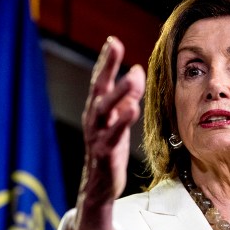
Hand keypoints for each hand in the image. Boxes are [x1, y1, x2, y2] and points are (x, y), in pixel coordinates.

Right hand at [72, 36, 144, 229]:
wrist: (99, 188)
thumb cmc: (109, 152)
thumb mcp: (118, 122)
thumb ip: (126, 100)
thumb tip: (135, 74)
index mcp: (97, 111)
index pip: (100, 80)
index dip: (105, 60)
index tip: (112, 40)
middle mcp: (94, 120)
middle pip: (98, 88)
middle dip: (106, 66)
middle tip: (114, 45)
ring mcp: (97, 136)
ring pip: (104, 109)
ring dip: (118, 91)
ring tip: (133, 75)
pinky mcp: (104, 154)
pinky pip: (113, 135)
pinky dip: (122, 122)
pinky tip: (133, 108)